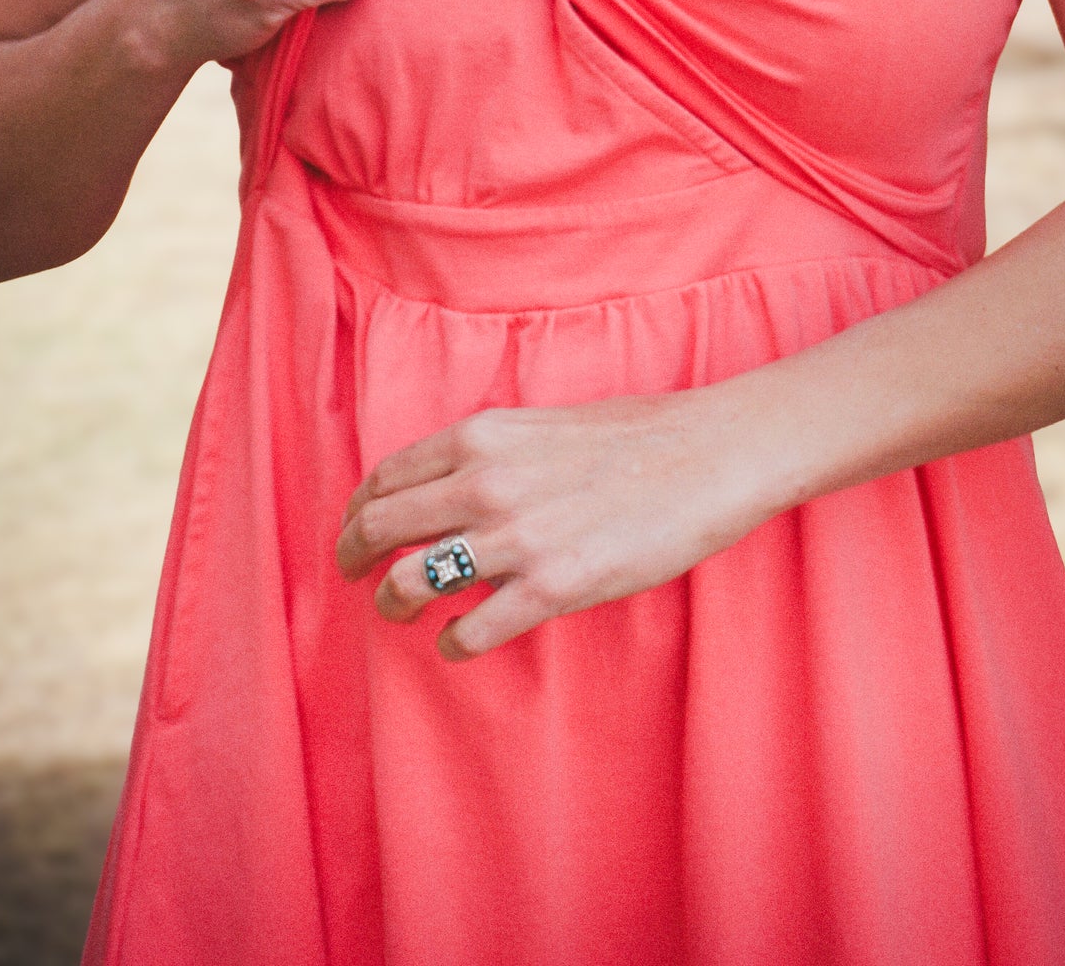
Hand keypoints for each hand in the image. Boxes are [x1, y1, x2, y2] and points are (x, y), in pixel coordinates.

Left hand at [335, 385, 768, 660]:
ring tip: (401, 613)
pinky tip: (457, 642)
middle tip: (355, 577)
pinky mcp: (553, 587)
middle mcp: (484, 483)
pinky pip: (471, 629)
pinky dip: (452, 642)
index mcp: (481, 436)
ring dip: (394, 603)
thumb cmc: (636, 435)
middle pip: (379, 528)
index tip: (355, 529)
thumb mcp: (542, 422)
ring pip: (410, 582)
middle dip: (354, 558)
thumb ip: (490, 453)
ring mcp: (516, 538)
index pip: (385, 476)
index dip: (357, 510)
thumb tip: (448, 484)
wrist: (709, 454)